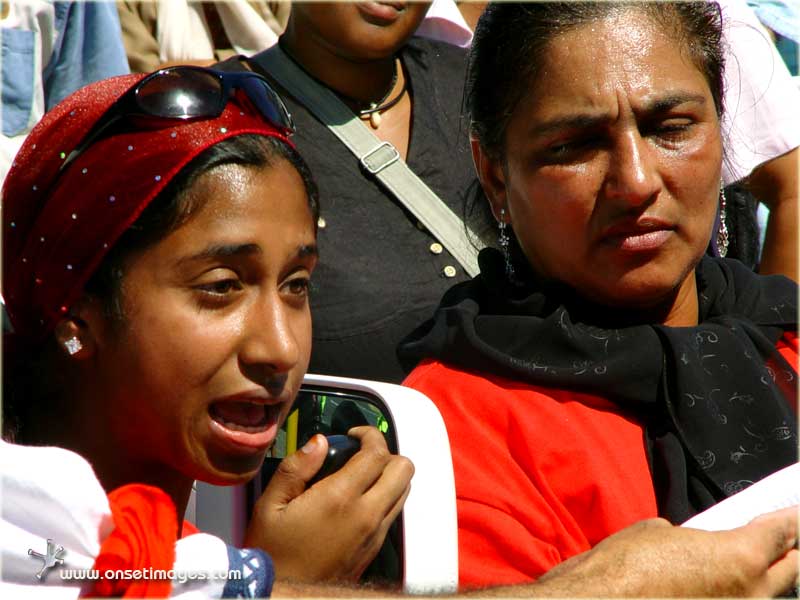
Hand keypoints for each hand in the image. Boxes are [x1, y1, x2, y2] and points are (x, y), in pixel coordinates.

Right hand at [243, 426, 413, 582]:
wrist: (284, 595)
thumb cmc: (272, 554)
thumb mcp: (270, 505)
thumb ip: (296, 468)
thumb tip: (319, 442)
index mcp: (340, 499)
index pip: (377, 453)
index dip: (369, 434)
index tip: (354, 435)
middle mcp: (365, 516)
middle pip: (403, 469)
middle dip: (386, 453)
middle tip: (360, 453)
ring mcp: (374, 534)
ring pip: (404, 490)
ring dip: (388, 475)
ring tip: (359, 474)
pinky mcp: (374, 549)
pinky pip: (393, 512)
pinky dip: (384, 496)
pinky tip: (356, 499)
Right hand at [533, 507, 797, 596]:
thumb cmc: (621, 569)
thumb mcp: (655, 532)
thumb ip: (689, 538)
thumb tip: (691, 546)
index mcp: (740, 558)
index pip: (781, 532)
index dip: (789, 519)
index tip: (793, 512)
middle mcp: (749, 594)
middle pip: (789, 569)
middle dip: (788, 550)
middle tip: (785, 538)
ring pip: (766, 595)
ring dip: (764, 579)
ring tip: (757, 565)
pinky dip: (735, 593)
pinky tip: (717, 585)